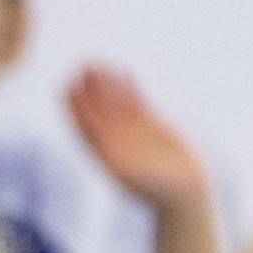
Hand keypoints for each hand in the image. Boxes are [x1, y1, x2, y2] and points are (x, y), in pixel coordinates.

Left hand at [61, 64, 208, 211]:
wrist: (186, 192)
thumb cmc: (162, 190)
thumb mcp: (140, 176)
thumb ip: (122, 160)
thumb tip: (104, 146)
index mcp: (105, 155)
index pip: (85, 127)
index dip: (75, 107)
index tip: (67, 87)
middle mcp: (114, 141)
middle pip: (96, 110)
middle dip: (87, 88)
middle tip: (79, 64)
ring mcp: (131, 131)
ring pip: (114, 102)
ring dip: (104, 82)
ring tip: (96, 60)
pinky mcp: (149, 123)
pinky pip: (135, 100)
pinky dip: (128, 85)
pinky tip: (122, 67)